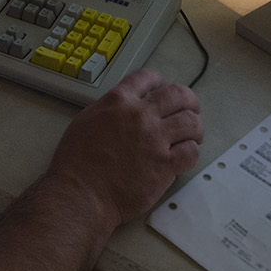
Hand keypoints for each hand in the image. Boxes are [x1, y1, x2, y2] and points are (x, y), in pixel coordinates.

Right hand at [43, 69, 202, 227]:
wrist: (81, 193)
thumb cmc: (76, 161)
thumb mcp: (86, 119)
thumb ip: (110, 109)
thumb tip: (124, 108)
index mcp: (119, 101)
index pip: (148, 77)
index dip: (159, 81)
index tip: (162, 89)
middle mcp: (140, 115)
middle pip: (178, 94)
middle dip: (188, 100)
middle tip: (190, 109)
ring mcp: (155, 140)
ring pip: (191, 122)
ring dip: (194, 126)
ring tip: (192, 134)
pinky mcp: (165, 166)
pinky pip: (191, 152)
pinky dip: (191, 151)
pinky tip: (185, 155)